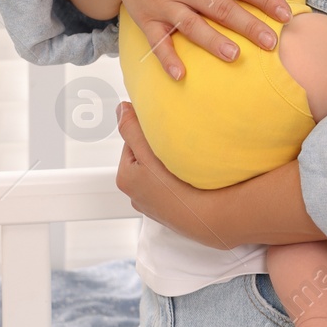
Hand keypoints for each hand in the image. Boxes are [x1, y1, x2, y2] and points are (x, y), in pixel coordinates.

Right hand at [94, 0, 290, 78]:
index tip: (285, 15)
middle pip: (221, 7)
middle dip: (249, 25)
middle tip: (271, 43)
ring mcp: (164, 1)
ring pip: (193, 26)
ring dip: (213, 42)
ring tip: (234, 55)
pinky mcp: (146, 16)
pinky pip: (157, 41)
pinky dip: (167, 59)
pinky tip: (180, 76)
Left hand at [115, 101, 228, 247]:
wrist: (206, 218)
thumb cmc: (176, 187)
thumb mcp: (148, 152)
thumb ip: (132, 129)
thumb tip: (121, 108)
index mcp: (125, 178)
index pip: (132, 142)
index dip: (149, 133)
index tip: (165, 133)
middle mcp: (136, 194)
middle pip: (145, 157)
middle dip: (159, 149)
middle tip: (177, 147)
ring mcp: (154, 205)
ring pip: (159, 172)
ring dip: (170, 164)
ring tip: (185, 162)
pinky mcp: (171, 211)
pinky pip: (172, 186)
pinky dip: (179, 179)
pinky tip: (190, 178)